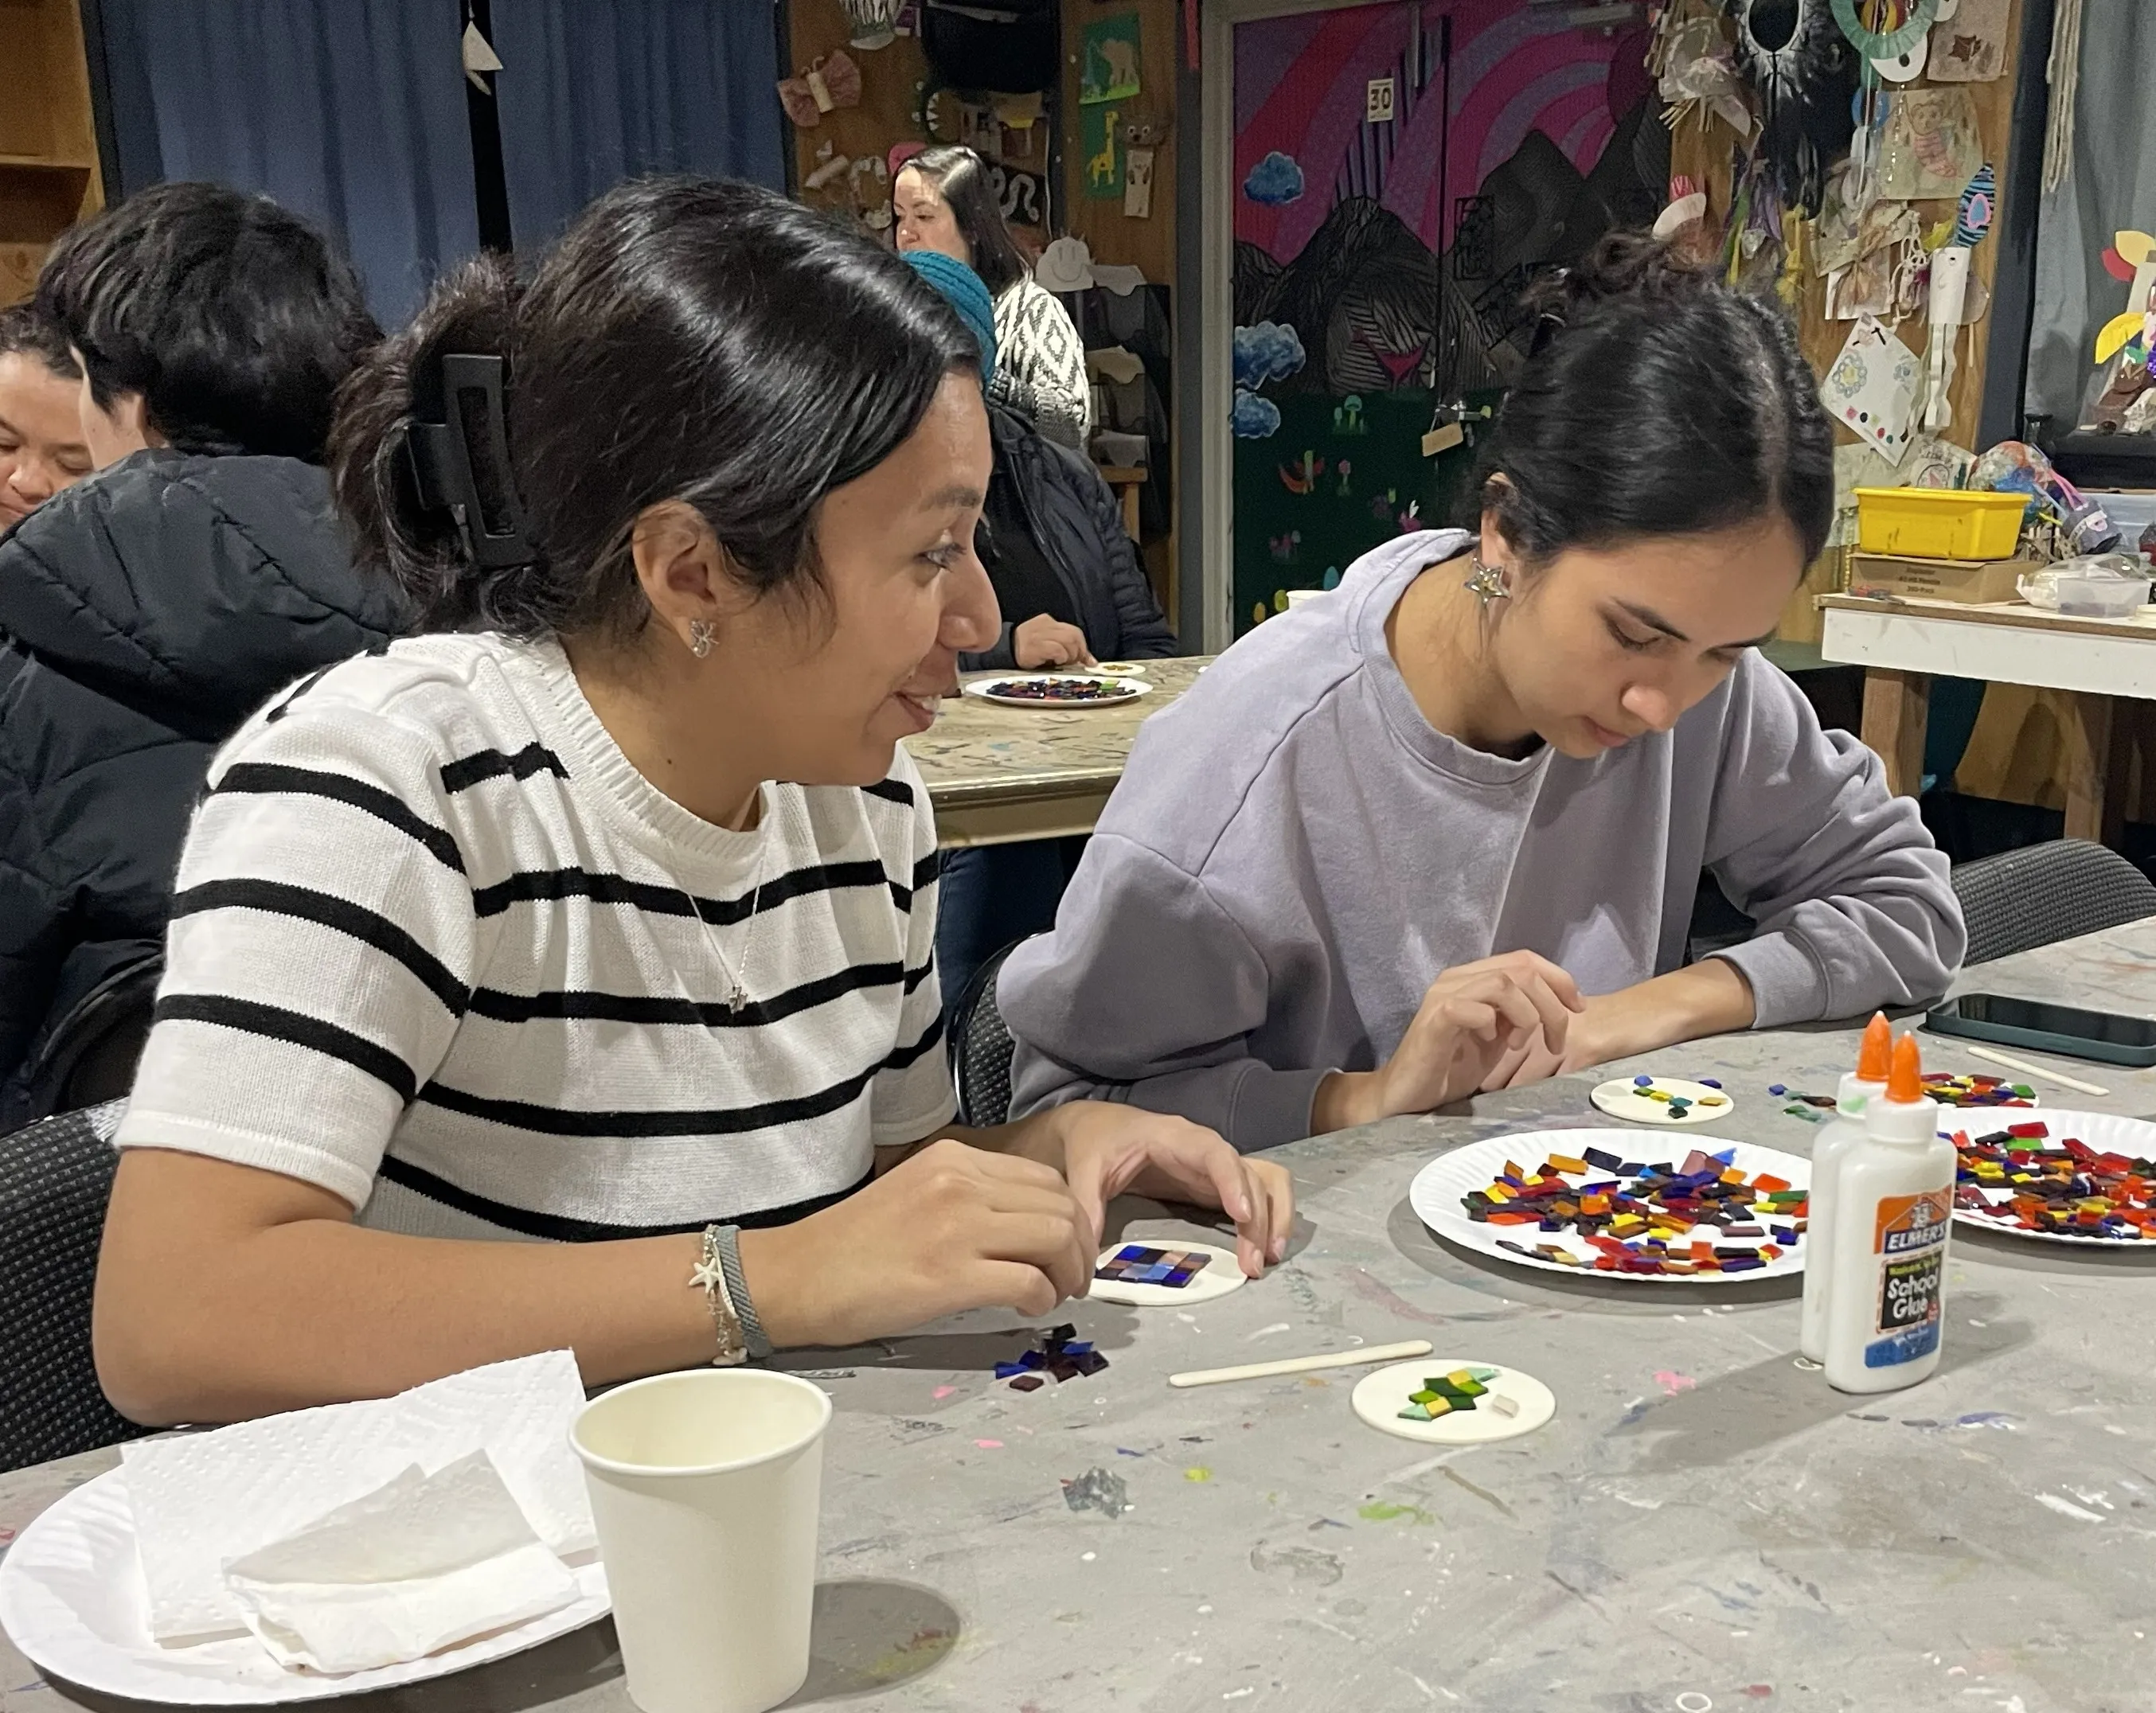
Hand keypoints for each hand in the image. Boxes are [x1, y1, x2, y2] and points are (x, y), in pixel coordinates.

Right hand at [738, 1140, 1092, 1347]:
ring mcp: (958, 1226)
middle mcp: (961, 1182)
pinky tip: (1027, 1309)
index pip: (1045, 1177)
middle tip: (1071, 1278)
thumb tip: (1027, 1225)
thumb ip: (970, 1196)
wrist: (797, 1276)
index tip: (1065, 1247)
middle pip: (1061, 1206)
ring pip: (1057, 1239)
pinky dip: (1042, 1299)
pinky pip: (1030, 1282)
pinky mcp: (951, 1275)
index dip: (1070, 1216)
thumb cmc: (851, 1245)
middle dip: (1080, 1247)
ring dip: (1068, 1274)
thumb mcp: (917, 1192)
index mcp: (954, 1157)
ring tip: (1053, 1294)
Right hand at [1013, 614, 1094, 668]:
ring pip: (1069, 641)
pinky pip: (1058, 650)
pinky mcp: (1035, 646)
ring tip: (1062, 663)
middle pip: (1074, 635)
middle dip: (1079, 652)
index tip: (1087, 661)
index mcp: (1047, 621)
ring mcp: (1039, 635)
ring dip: (1070, 656)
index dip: (1083, 647)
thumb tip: (1091, 662)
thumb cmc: (1027, 652)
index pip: (1073, 631)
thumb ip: (1067, 647)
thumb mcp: (1047, 645)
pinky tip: (1053, 663)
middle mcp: (1044, 625)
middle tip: (1072, 663)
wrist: (1002, 652)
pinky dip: (1061, 658)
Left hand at [1052, 1102, 1292, 1278]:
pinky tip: (1265, 1249)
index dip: (1232, 1181)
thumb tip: (1087, 1255)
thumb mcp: (1084, 1170)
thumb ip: (1087, 1207)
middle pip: (1249, 1174)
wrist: (1100, 1127)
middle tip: (1253, 1264)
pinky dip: (1271, 1216)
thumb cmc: (1096, 1142)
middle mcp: (1207, 1149)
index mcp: (1176, 1137)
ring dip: (1274, 1217)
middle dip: (1258, 1218)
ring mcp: (1217, 1167)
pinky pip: (1259, 1193)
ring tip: (1269, 1259)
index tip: (1242, 1214)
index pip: (1215, 1153)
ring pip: (1265, 1182)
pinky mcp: (1218, 1185)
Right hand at [1317, 952, 1583, 1129]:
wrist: (1405, 1095)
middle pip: (1521, 969)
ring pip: (1502, 983)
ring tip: (1523, 1043)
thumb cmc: (1449, 1069)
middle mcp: (1457, 979)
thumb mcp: (1496, 1040)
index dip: (1559, 979)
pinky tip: (1492, 1043)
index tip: (1578, 1009)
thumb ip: (1518, 1018)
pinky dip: (1492, 1024)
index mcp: (1473, 978)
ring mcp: (1443, 996)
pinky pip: (1473, 1007)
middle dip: (1552, 1004)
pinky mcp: (1435, 1020)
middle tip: (1556, 1040)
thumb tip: (1552, 1008)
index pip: (1524, 959)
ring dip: (1527, 1015)